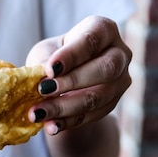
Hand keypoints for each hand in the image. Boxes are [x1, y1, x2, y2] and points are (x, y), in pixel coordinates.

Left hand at [26, 15, 131, 134]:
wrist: (64, 82)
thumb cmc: (53, 58)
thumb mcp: (44, 53)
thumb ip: (44, 62)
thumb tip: (42, 79)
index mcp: (103, 30)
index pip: (92, 40)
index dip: (71, 55)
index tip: (49, 69)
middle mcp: (119, 53)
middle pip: (106, 68)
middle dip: (72, 81)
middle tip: (42, 90)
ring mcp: (120, 81)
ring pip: (98, 97)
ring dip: (65, 107)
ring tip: (37, 113)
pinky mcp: (112, 104)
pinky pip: (92, 116)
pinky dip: (68, 122)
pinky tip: (50, 126)